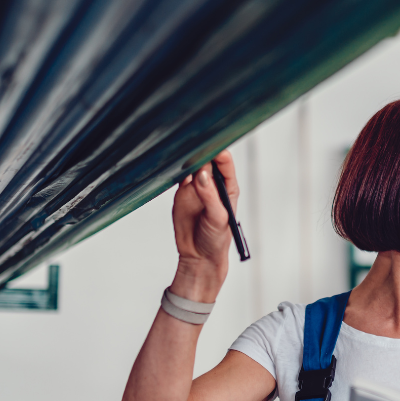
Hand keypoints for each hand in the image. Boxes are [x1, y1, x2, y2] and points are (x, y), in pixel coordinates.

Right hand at [169, 151, 237, 300]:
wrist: (198, 256)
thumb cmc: (216, 239)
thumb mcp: (218, 219)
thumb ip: (210, 197)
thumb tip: (203, 174)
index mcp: (228, 188)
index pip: (225, 162)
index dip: (218, 151)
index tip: (208, 144)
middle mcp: (213, 184)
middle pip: (207, 159)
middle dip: (201, 149)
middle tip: (191, 144)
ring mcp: (197, 187)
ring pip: (192, 164)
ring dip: (187, 157)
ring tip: (180, 152)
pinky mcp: (181, 192)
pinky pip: (178, 175)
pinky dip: (175, 168)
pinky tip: (171, 164)